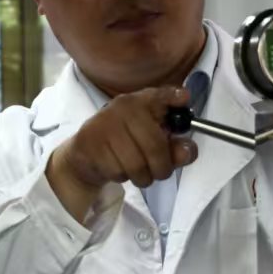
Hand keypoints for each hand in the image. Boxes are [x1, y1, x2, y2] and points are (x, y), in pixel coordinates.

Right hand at [45, 85, 198, 220]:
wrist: (85, 155)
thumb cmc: (126, 145)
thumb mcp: (155, 143)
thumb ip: (175, 147)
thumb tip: (187, 151)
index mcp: (140, 102)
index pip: (158, 96)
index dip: (172, 97)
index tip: (184, 99)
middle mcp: (122, 108)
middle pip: (154, 145)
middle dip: (162, 167)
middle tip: (160, 172)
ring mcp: (104, 124)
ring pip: (137, 164)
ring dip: (143, 177)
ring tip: (138, 172)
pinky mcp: (90, 143)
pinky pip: (118, 171)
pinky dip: (122, 177)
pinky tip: (117, 168)